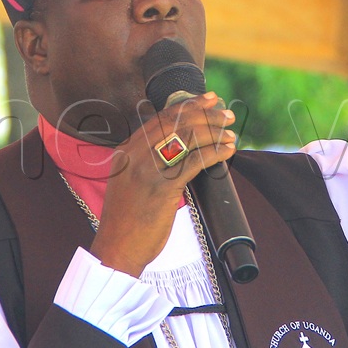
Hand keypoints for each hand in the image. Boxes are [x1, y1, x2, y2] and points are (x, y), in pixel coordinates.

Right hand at [89, 92, 235, 275]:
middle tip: (227, 114)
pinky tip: (227, 150)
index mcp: (127, 149)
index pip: (161, 117)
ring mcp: (148, 169)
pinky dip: (215, 153)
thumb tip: (181, 150)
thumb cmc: (128, 219)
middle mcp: (135, 154)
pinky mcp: (162, 186)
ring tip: (231, 133)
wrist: (117, 247)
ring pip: (187, 138)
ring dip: (214, 132)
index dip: (188, 105)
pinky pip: (194, 161)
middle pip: (177, 122)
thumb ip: (148, 162)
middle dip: (206, 114)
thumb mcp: (130, 181)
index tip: (208, 99)